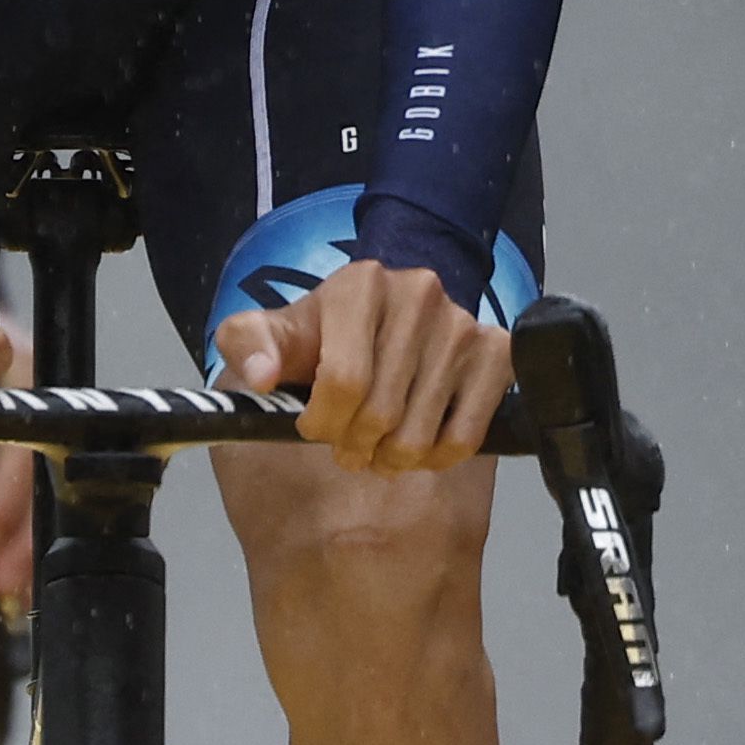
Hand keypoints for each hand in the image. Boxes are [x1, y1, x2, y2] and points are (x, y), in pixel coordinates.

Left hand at [213, 257, 513, 476]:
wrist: (389, 314)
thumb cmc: (325, 331)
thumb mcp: (274, 331)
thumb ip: (247, 345)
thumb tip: (262, 377)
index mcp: (360, 285)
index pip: (343, 382)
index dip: (322, 422)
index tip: (314, 427)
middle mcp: (418, 294)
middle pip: (382, 412)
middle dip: (354, 445)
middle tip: (348, 447)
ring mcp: (463, 324)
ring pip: (422, 433)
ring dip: (392, 459)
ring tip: (378, 449)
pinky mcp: (497, 353)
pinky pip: (466, 436)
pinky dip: (437, 458)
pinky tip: (418, 447)